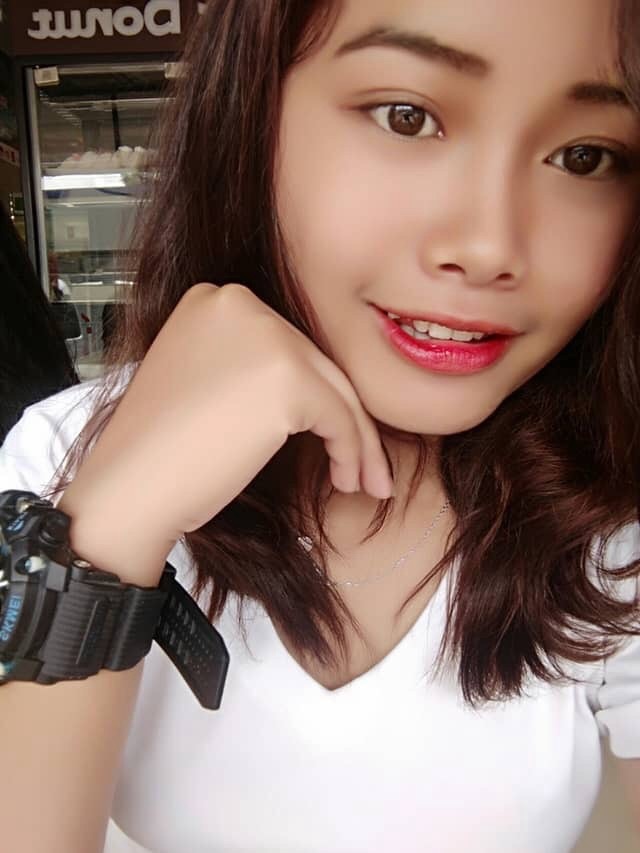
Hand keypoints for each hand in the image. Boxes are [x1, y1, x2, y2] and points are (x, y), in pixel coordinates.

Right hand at [60, 284, 392, 570]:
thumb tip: (320, 390)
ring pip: (337, 391)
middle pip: (316, 365)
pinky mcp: (287, 377)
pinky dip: (352, 453)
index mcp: (215, 300)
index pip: (289, 346)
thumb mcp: (206, 383)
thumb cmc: (161, 453)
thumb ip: (253, 368)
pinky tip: (346, 480)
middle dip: (346, 420)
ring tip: (363, 482)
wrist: (131, 489)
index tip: (331, 434)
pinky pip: (341, 418)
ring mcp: (265, 336)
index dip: (316, 395)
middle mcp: (241, 304)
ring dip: (358, 442)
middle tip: (364, 467)